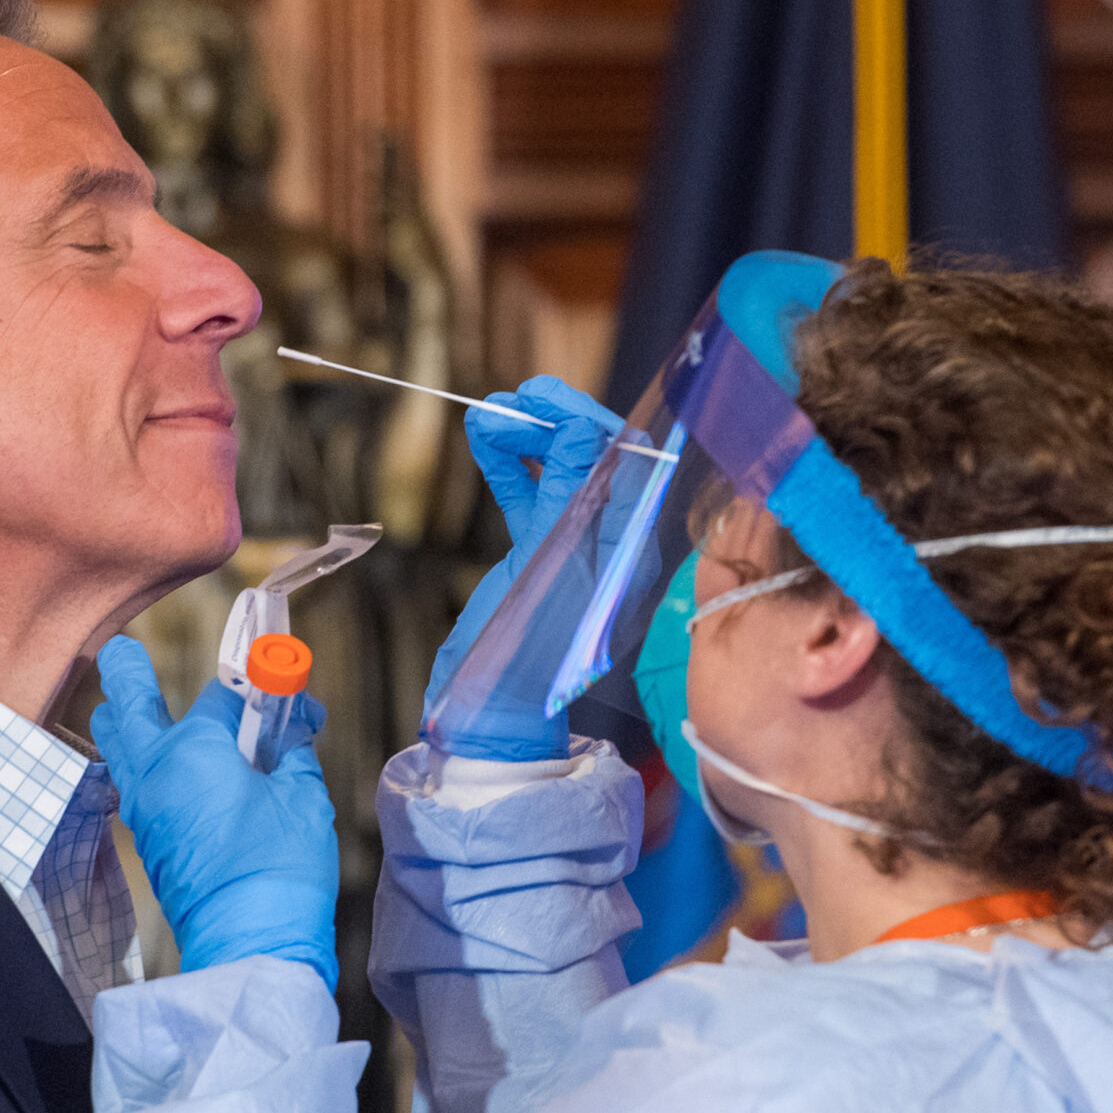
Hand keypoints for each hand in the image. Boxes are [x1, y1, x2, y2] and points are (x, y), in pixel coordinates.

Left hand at [92, 637, 339, 990]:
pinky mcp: (149, 841)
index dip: (261, 687)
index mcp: (193, 747)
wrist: (250, 942)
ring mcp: (144, 808)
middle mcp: (156, 771)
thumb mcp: (303, 797)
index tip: (286, 691)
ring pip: (118, 746)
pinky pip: (133, 785)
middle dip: (126, 670)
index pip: (225, 695)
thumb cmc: (280, 866)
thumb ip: (294, 750)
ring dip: (127, 721)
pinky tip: (162, 768)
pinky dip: (143, 765)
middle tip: (122, 650)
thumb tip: (293, 729)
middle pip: (126, 703)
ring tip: (129, 704)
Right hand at [423, 375, 624, 758]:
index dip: (592, 425)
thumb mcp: (548, 570)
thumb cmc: (526, 657)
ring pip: (557, 474)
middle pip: (595, 462)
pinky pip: (530, 496)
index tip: (546, 402)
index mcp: (630, 553)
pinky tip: (482, 438)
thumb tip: (580, 429)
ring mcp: (575, 549)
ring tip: (485, 413)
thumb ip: (565, 498)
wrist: (492, 716)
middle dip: (556, 421)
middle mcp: (610, 546)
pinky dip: (507, 466)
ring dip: (525, 438)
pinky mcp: (541, 555)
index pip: (628, 467)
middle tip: (515, 397)